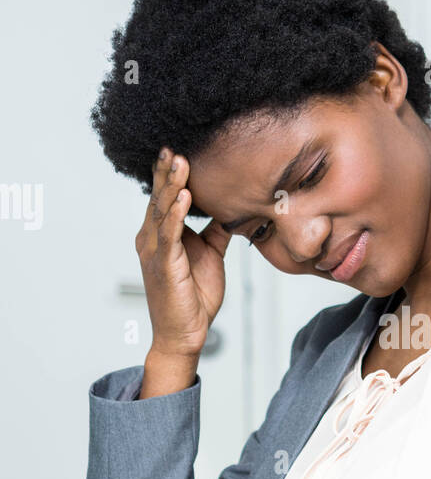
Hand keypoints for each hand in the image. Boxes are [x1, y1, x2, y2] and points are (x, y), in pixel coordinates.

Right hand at [135, 149, 232, 358]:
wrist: (186, 333)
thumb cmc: (194, 296)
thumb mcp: (210, 254)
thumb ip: (215, 231)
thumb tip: (231, 209)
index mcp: (161, 234)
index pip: (164, 197)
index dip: (169, 174)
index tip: (178, 149)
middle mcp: (152, 239)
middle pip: (159, 198)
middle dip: (167, 171)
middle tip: (174, 146)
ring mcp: (156, 252)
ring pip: (162, 211)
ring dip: (171, 185)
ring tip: (180, 162)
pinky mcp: (164, 267)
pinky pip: (169, 236)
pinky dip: (176, 215)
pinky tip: (183, 197)